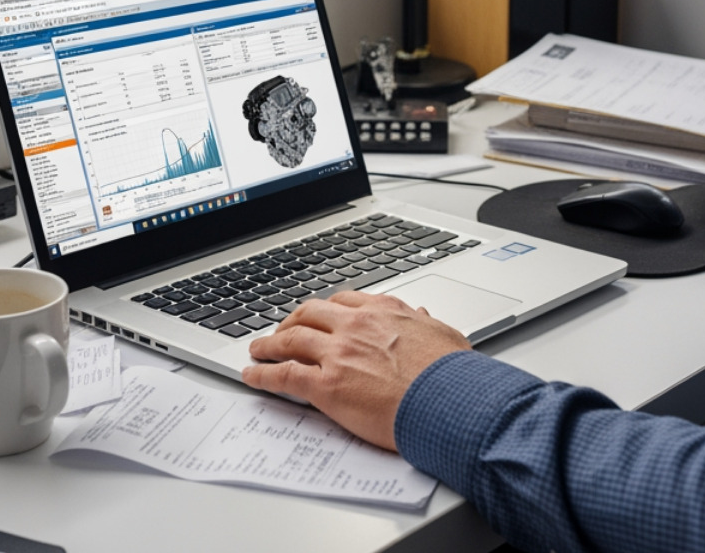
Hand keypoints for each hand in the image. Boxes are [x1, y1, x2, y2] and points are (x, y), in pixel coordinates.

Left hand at [241, 291, 470, 449]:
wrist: (449, 400)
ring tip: (258, 349)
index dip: (324, 310)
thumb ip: (426, 322)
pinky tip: (253, 376)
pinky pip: (284, 375)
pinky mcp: (326, 385)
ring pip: (290, 340)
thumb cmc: (451, 375)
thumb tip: (421, 313)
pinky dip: (263, 374)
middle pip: (310, 314)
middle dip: (291, 321)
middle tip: (282, 330)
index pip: (344, 302)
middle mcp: (356, 326)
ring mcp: (338, 353)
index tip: (317, 316)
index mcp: (384, 312)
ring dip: (268, 344)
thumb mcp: (445, 335)